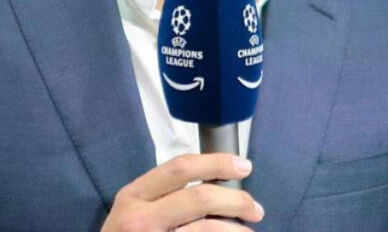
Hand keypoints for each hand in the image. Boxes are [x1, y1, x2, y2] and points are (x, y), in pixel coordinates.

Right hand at [101, 153, 263, 230]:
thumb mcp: (132, 211)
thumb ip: (162, 196)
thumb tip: (215, 186)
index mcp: (134, 195)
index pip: (180, 168)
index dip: (216, 163)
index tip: (244, 165)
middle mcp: (141, 218)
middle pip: (199, 198)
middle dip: (236, 199)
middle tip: (255, 208)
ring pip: (207, 228)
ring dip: (236, 230)